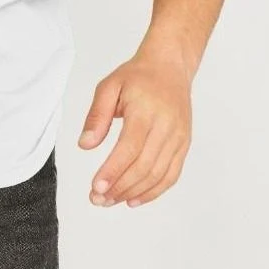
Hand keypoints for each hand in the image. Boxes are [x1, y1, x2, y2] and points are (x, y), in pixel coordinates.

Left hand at [77, 52, 192, 208]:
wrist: (170, 67)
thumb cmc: (137, 76)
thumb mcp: (109, 86)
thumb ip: (96, 116)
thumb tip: (85, 145)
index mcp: (145, 110)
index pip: (129, 148)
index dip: (113, 171)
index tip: (96, 187)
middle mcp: (166, 126)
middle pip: (144, 166)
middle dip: (119, 187)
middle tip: (98, 199)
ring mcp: (178, 137)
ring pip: (158, 174)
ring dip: (133, 193)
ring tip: (111, 201)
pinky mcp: (183, 144)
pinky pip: (171, 175)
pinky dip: (153, 192)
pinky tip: (134, 199)